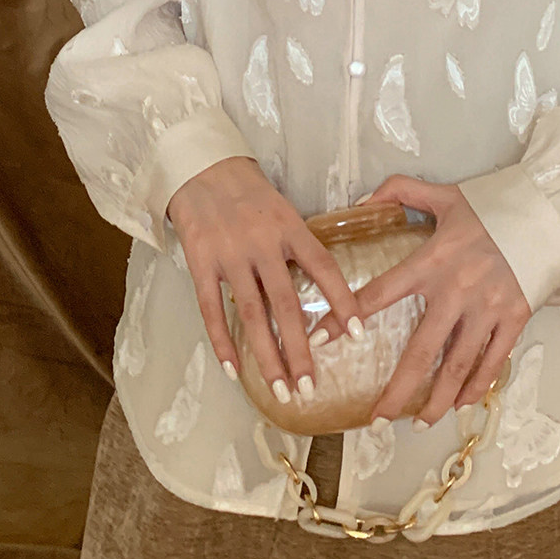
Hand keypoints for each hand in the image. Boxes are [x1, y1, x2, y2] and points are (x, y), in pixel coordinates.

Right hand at [166, 156, 364, 405]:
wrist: (202, 168)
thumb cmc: (249, 193)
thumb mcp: (283, 209)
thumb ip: (299, 244)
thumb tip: (326, 286)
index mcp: (290, 227)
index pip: (324, 267)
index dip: (343, 301)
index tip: (358, 334)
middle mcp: (262, 243)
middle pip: (286, 304)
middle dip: (300, 349)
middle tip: (310, 387)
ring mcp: (230, 255)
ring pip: (252, 314)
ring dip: (267, 356)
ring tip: (281, 389)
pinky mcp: (201, 263)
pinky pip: (212, 309)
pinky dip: (223, 341)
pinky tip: (234, 369)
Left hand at [308, 175, 532, 425]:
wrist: (545, 211)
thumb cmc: (492, 205)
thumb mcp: (443, 193)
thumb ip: (399, 191)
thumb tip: (360, 202)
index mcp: (431, 261)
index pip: (379, 294)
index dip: (348, 319)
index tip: (322, 341)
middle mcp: (456, 290)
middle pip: (421, 351)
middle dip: (398, 390)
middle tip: (378, 419)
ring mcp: (487, 308)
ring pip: (457, 365)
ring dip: (438, 398)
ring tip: (421, 422)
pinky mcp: (514, 317)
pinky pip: (493, 360)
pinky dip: (477, 385)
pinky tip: (462, 403)